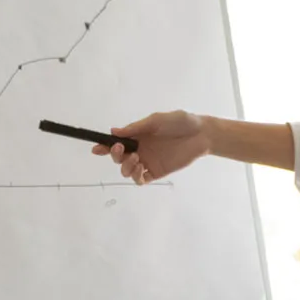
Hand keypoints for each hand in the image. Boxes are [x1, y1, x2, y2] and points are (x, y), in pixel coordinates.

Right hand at [93, 111, 211, 184]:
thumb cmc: (180, 122)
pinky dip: (136, 176)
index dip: (104, 146)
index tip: (97, 148)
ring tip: (136, 158)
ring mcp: (147, 162)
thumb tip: (114, 131)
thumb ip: (136, 128)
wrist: (201, 134)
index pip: (116, 143)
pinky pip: (140, 179)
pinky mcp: (157, 172)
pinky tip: (140, 168)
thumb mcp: (156, 120)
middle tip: (121, 149)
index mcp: (137, 136)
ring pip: (127, 171)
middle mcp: (140, 150)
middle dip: (114, 155)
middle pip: (118, 158)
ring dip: (125, 166)